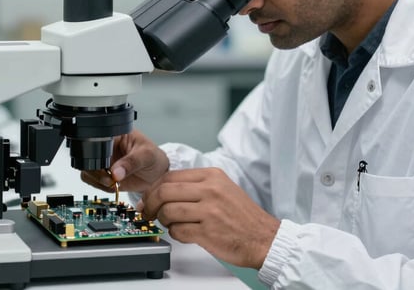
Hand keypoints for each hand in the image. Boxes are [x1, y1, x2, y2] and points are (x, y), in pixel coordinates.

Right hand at [80, 130, 168, 192]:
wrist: (158, 173)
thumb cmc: (154, 158)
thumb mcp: (147, 155)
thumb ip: (132, 162)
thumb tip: (115, 172)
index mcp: (114, 135)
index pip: (96, 141)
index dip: (97, 155)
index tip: (107, 166)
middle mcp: (105, 148)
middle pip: (87, 158)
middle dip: (96, 171)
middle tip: (110, 178)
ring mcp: (104, 162)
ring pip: (87, 171)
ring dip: (98, 180)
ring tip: (113, 182)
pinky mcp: (104, 174)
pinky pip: (93, 181)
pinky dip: (101, 186)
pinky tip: (113, 185)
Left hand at [138, 167, 279, 268]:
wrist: (264, 238)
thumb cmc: (242, 216)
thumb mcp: (222, 189)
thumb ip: (195, 186)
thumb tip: (163, 190)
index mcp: (212, 176)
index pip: (170, 176)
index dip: (154, 189)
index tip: (149, 198)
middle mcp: (210, 190)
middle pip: (164, 192)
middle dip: (151, 204)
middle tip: (149, 212)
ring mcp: (209, 211)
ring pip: (168, 211)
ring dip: (164, 220)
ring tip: (171, 224)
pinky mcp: (207, 232)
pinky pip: (178, 231)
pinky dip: (175, 234)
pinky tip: (184, 233)